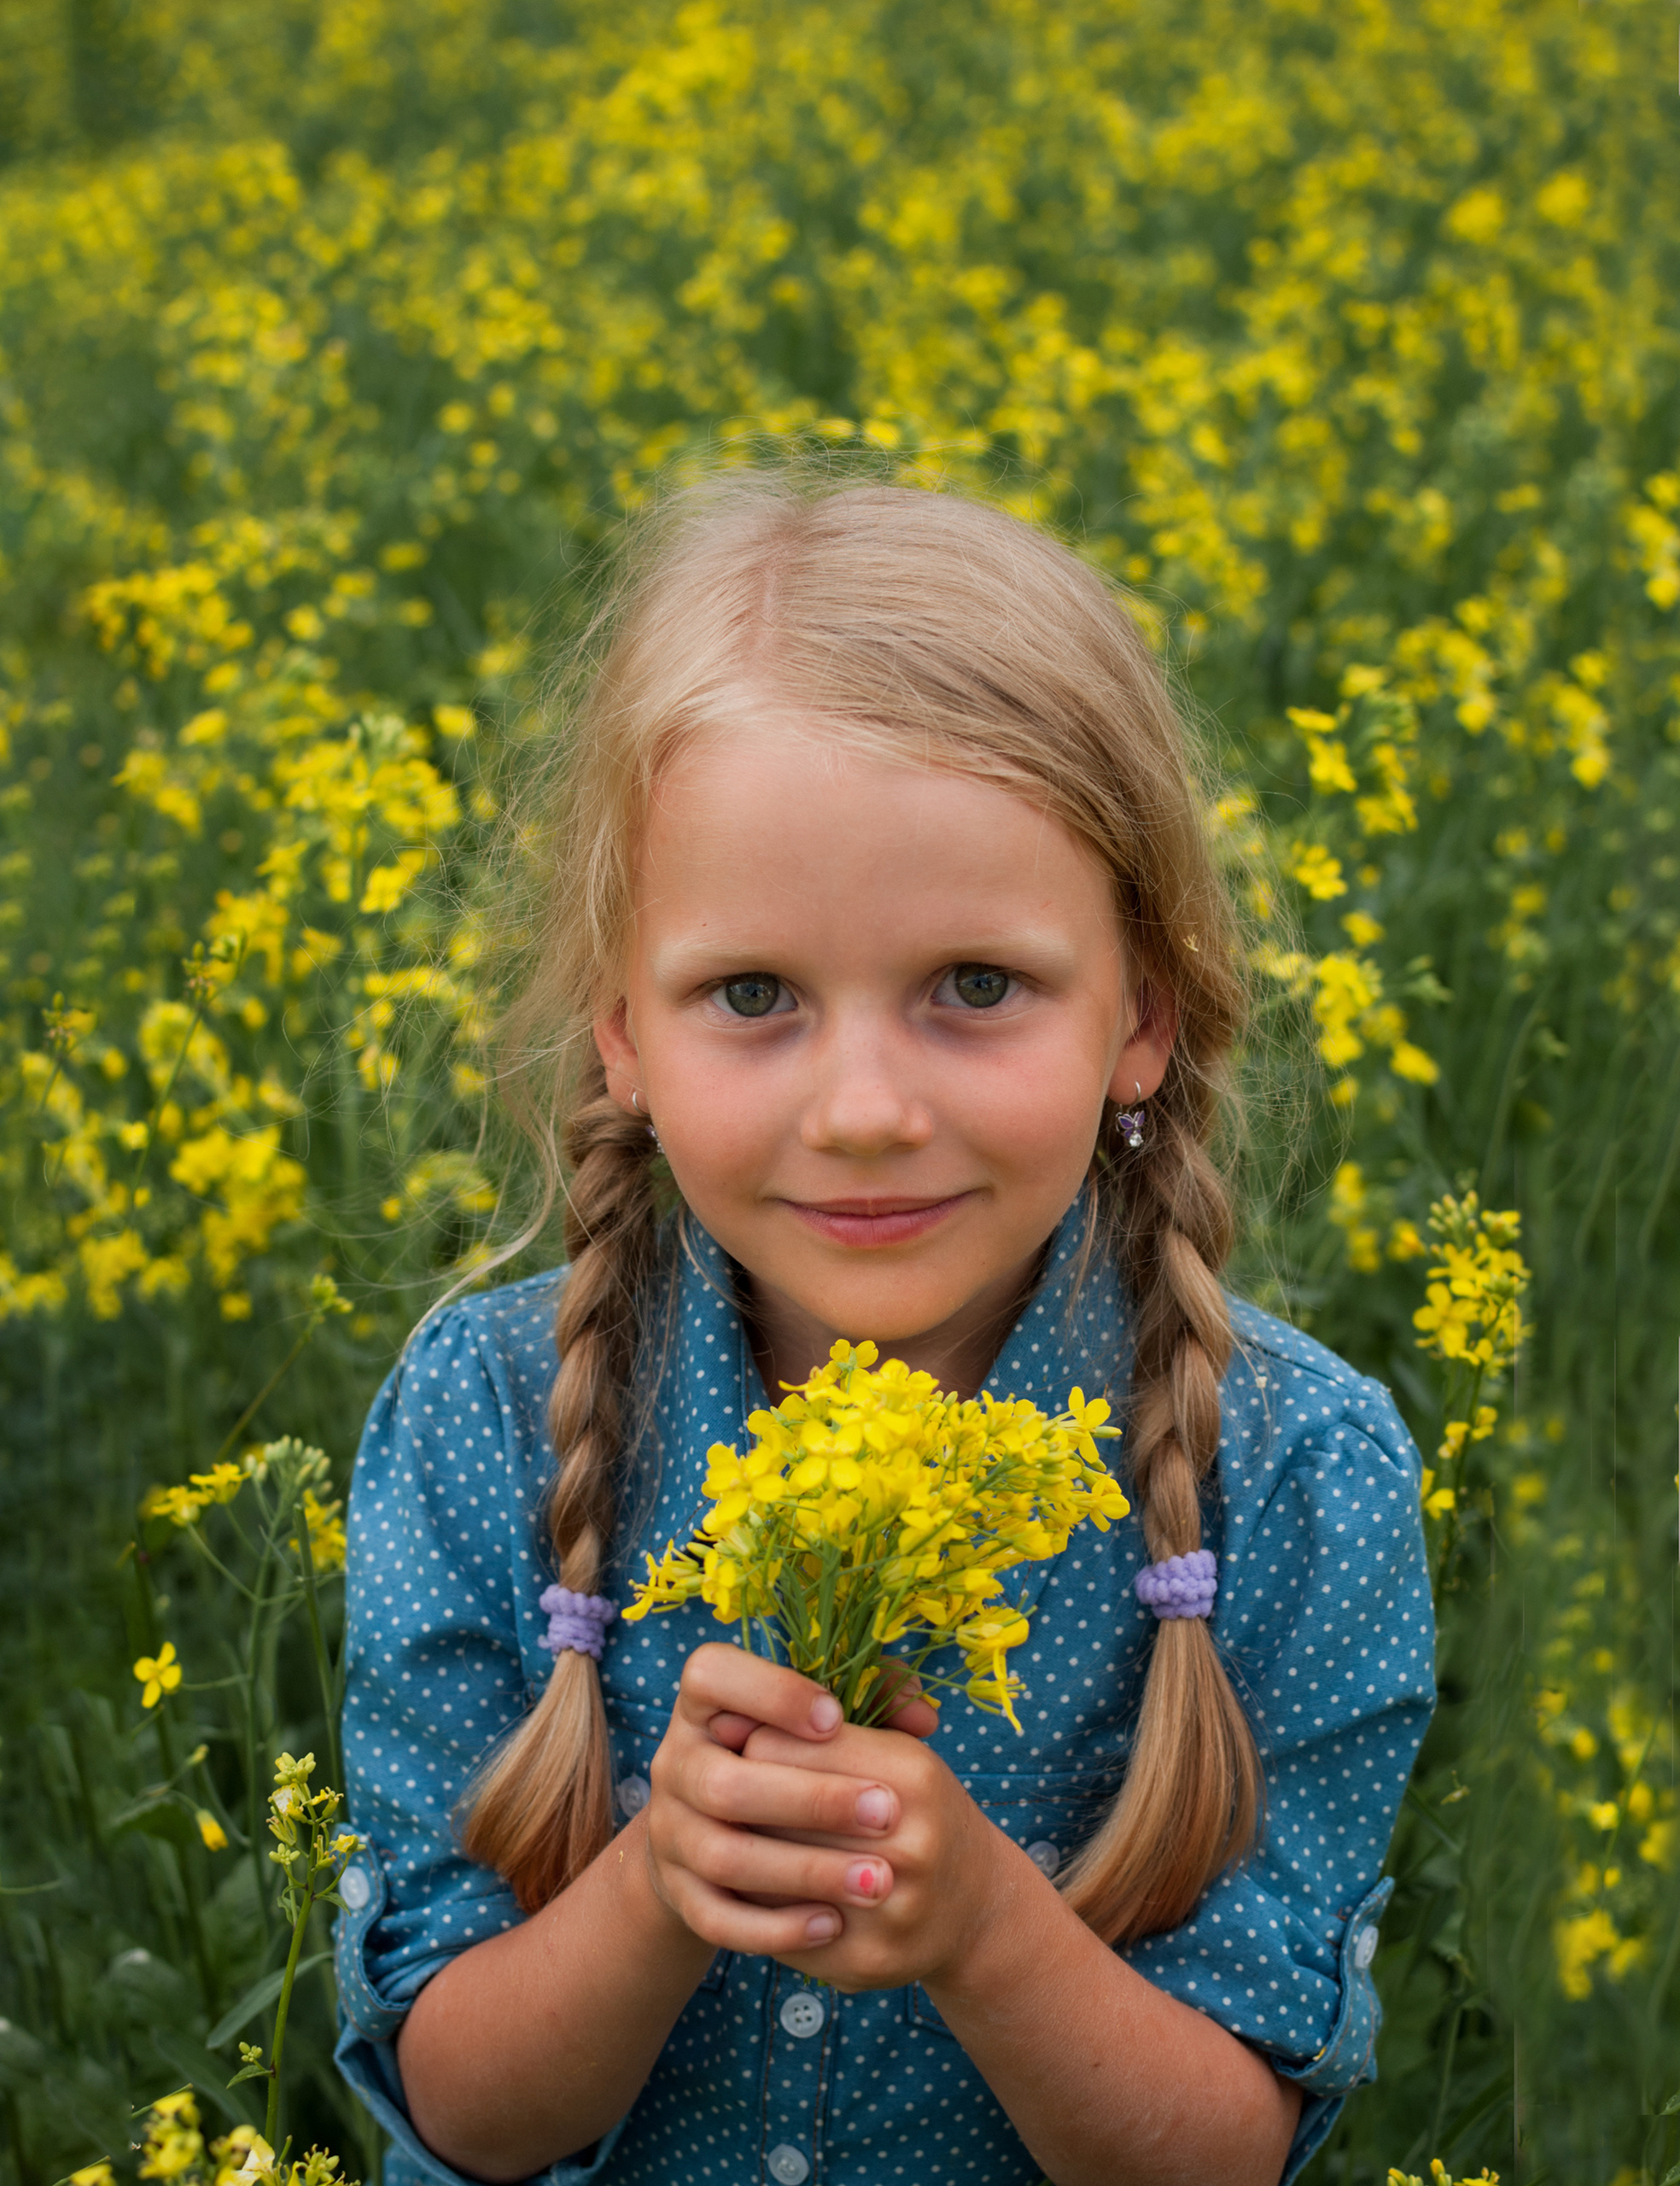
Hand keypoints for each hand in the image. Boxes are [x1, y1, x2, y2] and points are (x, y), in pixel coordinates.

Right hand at [643, 1643, 935, 1958]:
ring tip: (878, 1880)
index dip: (771, 1694)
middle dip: (811, 1800)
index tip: (835, 1718)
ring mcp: (670, 1833)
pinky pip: (717, 1919)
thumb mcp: (813, 1721)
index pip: (711, 1675)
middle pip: (723, 1783)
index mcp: (703, 1704)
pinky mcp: (680, 1894)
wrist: (720, 1831)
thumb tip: (921, 1714)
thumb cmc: (789, 1758)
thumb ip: (866, 1703)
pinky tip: (833, 1923)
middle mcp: (674, 1763)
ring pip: (724, 1857)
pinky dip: (775, 1927)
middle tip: (889, 1812)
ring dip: (804, 1870)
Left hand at [739, 1713, 1035, 1996]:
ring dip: (747, 1857)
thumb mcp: (893, 1750)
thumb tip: (732, 1729)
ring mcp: (890, 1912)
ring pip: (769, 1879)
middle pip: (773, 1815)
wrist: (975, 1903)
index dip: (755, 1745)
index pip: (781, 1749)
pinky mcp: (866, 1963)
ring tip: (740, 1839)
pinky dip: (762, 1911)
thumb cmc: (916, 1808)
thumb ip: (825, 1732)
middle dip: (745, 1803)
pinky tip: (761, 1890)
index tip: (749, 1748)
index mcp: (909, 1777)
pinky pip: (781, 1933)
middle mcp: (908, 1845)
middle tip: (732, 1796)